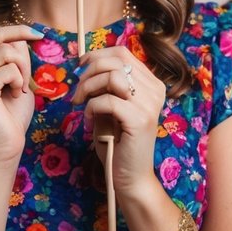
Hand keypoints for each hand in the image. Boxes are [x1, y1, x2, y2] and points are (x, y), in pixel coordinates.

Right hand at [0, 24, 40, 167]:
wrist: (5, 145)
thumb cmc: (12, 113)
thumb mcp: (17, 77)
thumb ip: (15, 55)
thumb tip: (20, 34)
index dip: (18, 30)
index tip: (39, 34)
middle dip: (22, 50)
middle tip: (29, 73)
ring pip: (6, 52)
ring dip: (23, 71)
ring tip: (19, 90)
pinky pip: (9, 70)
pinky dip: (19, 82)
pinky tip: (15, 96)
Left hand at [71, 46, 166, 196]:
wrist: (131, 177)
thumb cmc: (118, 142)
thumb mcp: (112, 106)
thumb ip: (106, 85)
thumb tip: (85, 63)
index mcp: (150, 84)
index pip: (122, 53)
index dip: (97, 55)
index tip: (80, 68)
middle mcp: (154, 90)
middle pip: (115, 60)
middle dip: (88, 72)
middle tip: (77, 93)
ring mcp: (149, 105)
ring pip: (112, 76)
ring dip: (89, 87)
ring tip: (81, 103)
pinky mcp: (139, 120)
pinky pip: (108, 100)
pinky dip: (92, 107)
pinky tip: (88, 120)